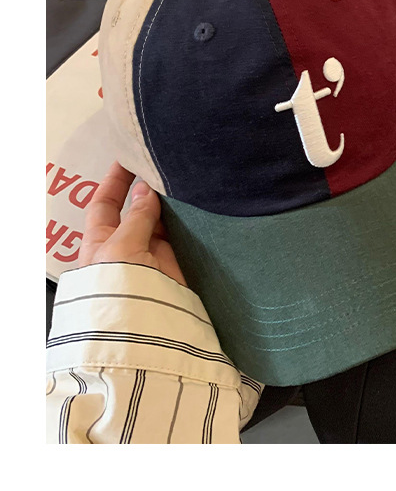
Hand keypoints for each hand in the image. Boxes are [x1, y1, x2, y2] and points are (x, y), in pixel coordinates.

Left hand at [78, 161, 186, 286]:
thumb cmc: (118, 290)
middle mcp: (127, 245)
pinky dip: (189, 221)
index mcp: (101, 241)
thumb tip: (145, 189)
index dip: (115, 181)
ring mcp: (153, 255)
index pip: (104, 203)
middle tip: (164, 165)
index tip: (129, 157)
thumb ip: (137, 217)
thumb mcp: (120, 248)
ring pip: (162, 221)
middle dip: (148, 189)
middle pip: (137, 208)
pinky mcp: (177, 265)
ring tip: (184, 179)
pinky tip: (198, 204)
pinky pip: (183, 237)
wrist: (143, 333)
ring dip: (171, 204)